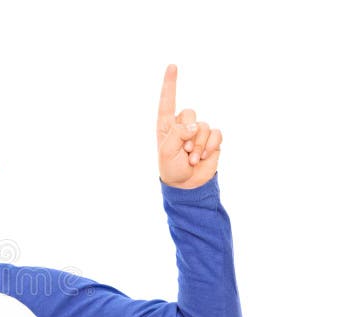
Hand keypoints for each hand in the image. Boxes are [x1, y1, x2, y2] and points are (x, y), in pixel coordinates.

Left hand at [157, 64, 221, 188]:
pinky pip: (216, 133)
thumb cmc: (171, 167)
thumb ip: (177, 134)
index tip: (172, 65)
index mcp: (167, 125)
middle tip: (183, 152)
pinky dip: (210, 146)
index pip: (167, 101)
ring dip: (198, 145)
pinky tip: (204, 157)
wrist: (187, 184)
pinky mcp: (212, 138)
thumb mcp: (167, 151)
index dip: (170, 84)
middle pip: (189, 113)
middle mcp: (183, 125)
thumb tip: (195, 125)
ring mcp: (198, 131)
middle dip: (188, 134)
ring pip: (203, 126)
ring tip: (191, 158)